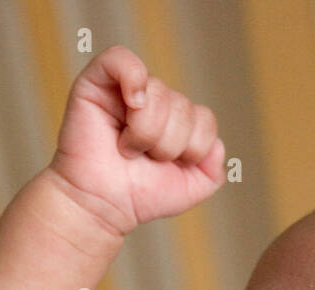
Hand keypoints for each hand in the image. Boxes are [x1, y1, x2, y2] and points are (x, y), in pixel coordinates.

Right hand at [48, 45, 224, 237]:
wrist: (100, 206)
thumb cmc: (137, 196)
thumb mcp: (189, 190)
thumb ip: (213, 171)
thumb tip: (218, 145)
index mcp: (174, 120)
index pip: (204, 118)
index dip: (193, 147)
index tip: (167, 165)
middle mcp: (152, 101)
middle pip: (183, 106)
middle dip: (167, 144)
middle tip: (141, 159)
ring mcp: (124, 90)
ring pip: (158, 92)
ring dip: (146, 132)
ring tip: (126, 148)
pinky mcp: (96, 83)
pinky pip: (121, 59)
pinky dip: (133, 78)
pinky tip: (132, 104)